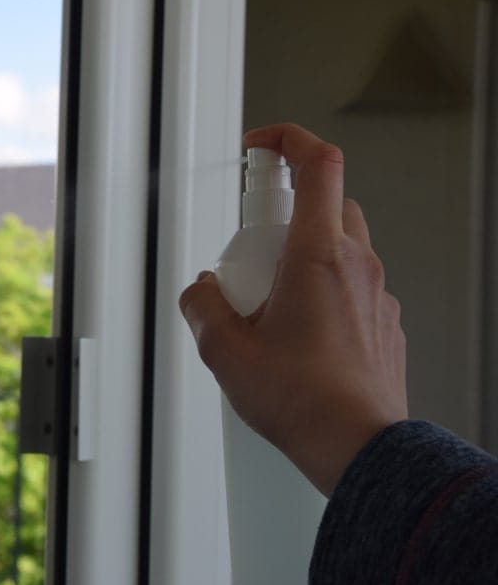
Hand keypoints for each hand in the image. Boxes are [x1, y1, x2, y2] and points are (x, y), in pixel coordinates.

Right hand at [178, 123, 407, 495]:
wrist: (359, 446)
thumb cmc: (305, 401)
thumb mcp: (226, 351)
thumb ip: (202, 307)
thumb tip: (202, 293)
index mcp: (317, 256)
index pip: (318, 162)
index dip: (288, 138)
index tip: (262, 145)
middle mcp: (356, 265)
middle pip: (329, 202)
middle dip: (287, 212)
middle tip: (255, 248)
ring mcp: (376, 294)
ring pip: (342, 245)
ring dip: (304, 253)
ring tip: (270, 302)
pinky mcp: (383, 322)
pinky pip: (352, 285)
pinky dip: (323, 289)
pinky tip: (297, 331)